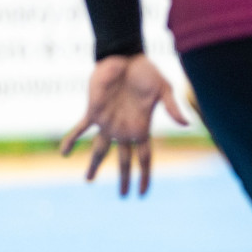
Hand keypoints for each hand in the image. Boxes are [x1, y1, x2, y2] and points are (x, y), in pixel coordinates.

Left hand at [59, 54, 188, 196]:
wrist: (124, 55)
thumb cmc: (146, 70)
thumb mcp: (164, 88)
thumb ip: (173, 108)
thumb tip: (187, 125)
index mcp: (142, 128)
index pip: (144, 159)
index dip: (144, 176)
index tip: (143, 193)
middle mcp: (124, 129)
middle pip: (123, 160)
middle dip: (123, 179)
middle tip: (123, 195)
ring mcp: (108, 122)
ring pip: (99, 150)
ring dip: (93, 165)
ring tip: (87, 180)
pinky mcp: (93, 112)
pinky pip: (80, 129)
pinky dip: (71, 140)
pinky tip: (63, 153)